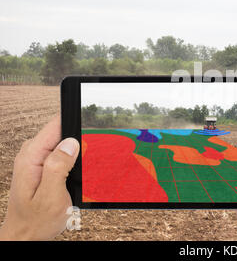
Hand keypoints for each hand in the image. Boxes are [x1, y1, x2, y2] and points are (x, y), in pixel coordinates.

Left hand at [0, 116, 79, 240]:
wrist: (26, 235)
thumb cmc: (36, 221)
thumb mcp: (50, 197)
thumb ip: (58, 167)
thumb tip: (70, 143)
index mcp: (31, 158)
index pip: (55, 125)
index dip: (74, 126)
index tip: (87, 136)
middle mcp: (32, 153)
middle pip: (62, 133)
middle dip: (78, 145)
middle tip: (78, 170)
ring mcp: (36, 158)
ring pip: (64, 143)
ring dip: (76, 156)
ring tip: (73, 178)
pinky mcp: (43, 164)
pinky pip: (62, 154)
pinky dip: (72, 163)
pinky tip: (71, 178)